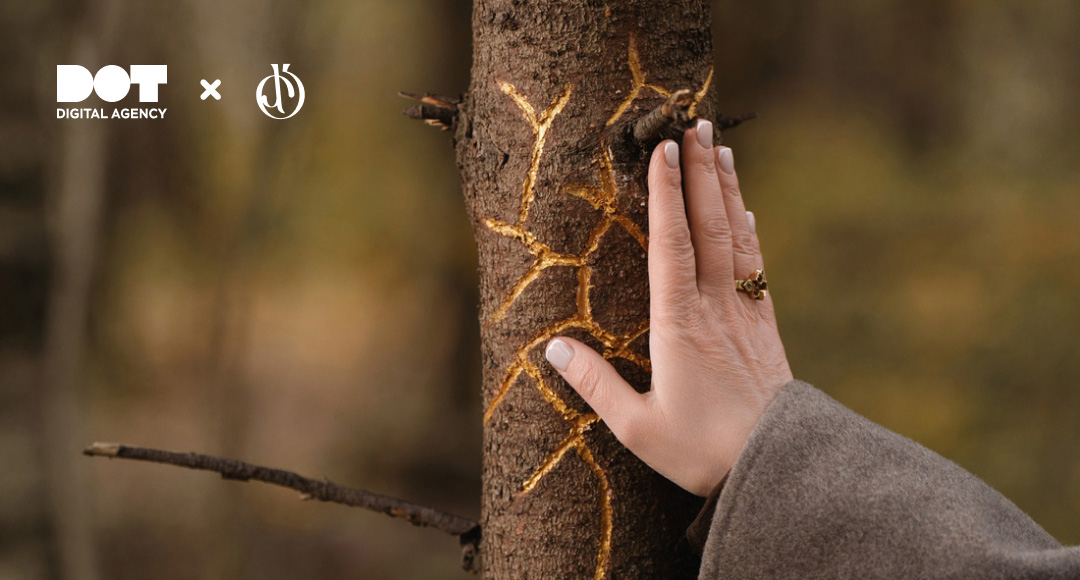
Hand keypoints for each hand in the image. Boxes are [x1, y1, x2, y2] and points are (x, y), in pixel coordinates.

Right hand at [544, 120, 792, 496]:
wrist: (777, 467)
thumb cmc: (701, 450)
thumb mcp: (637, 427)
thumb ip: (594, 385)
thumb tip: (552, 348)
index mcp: (680, 325)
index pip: (672, 244)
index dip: (666, 195)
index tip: (662, 151)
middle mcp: (715, 307)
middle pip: (709, 226)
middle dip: (700, 173)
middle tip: (695, 125)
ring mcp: (744, 313)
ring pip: (736, 238)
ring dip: (727, 190)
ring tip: (721, 149)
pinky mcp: (763, 326)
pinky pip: (755, 265)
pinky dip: (748, 230)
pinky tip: (746, 212)